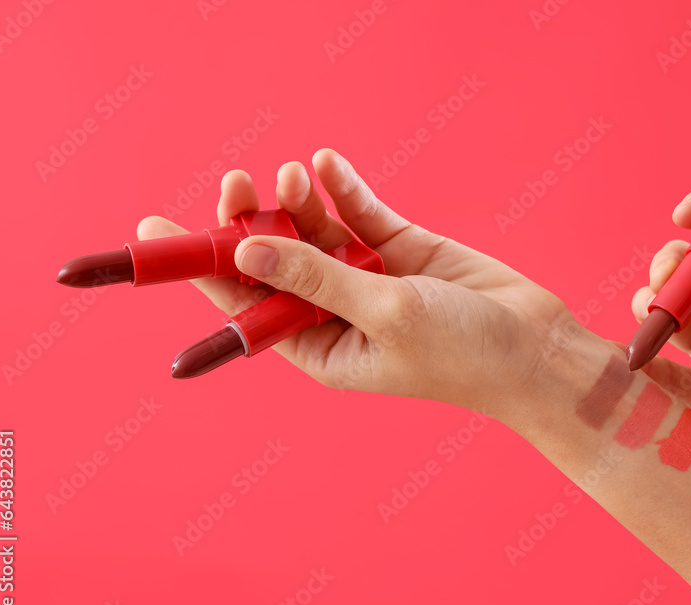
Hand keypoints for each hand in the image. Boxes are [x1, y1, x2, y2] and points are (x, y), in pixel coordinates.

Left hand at [136, 149, 567, 419]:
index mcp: (320, 347)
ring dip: (299, 200)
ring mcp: (369, 279)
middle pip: (275, 260)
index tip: (154, 227)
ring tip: (295, 171)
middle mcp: (335, 312)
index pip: (246, 302)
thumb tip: (248, 244)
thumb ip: (317, 276)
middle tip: (236, 182)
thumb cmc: (463, 355)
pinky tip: (326, 163)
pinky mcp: (402, 250)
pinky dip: (343, 188)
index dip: (202, 264)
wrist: (537, 351)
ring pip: (316, 230)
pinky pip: (360, 214)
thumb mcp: (383, 315)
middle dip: (252, 221)